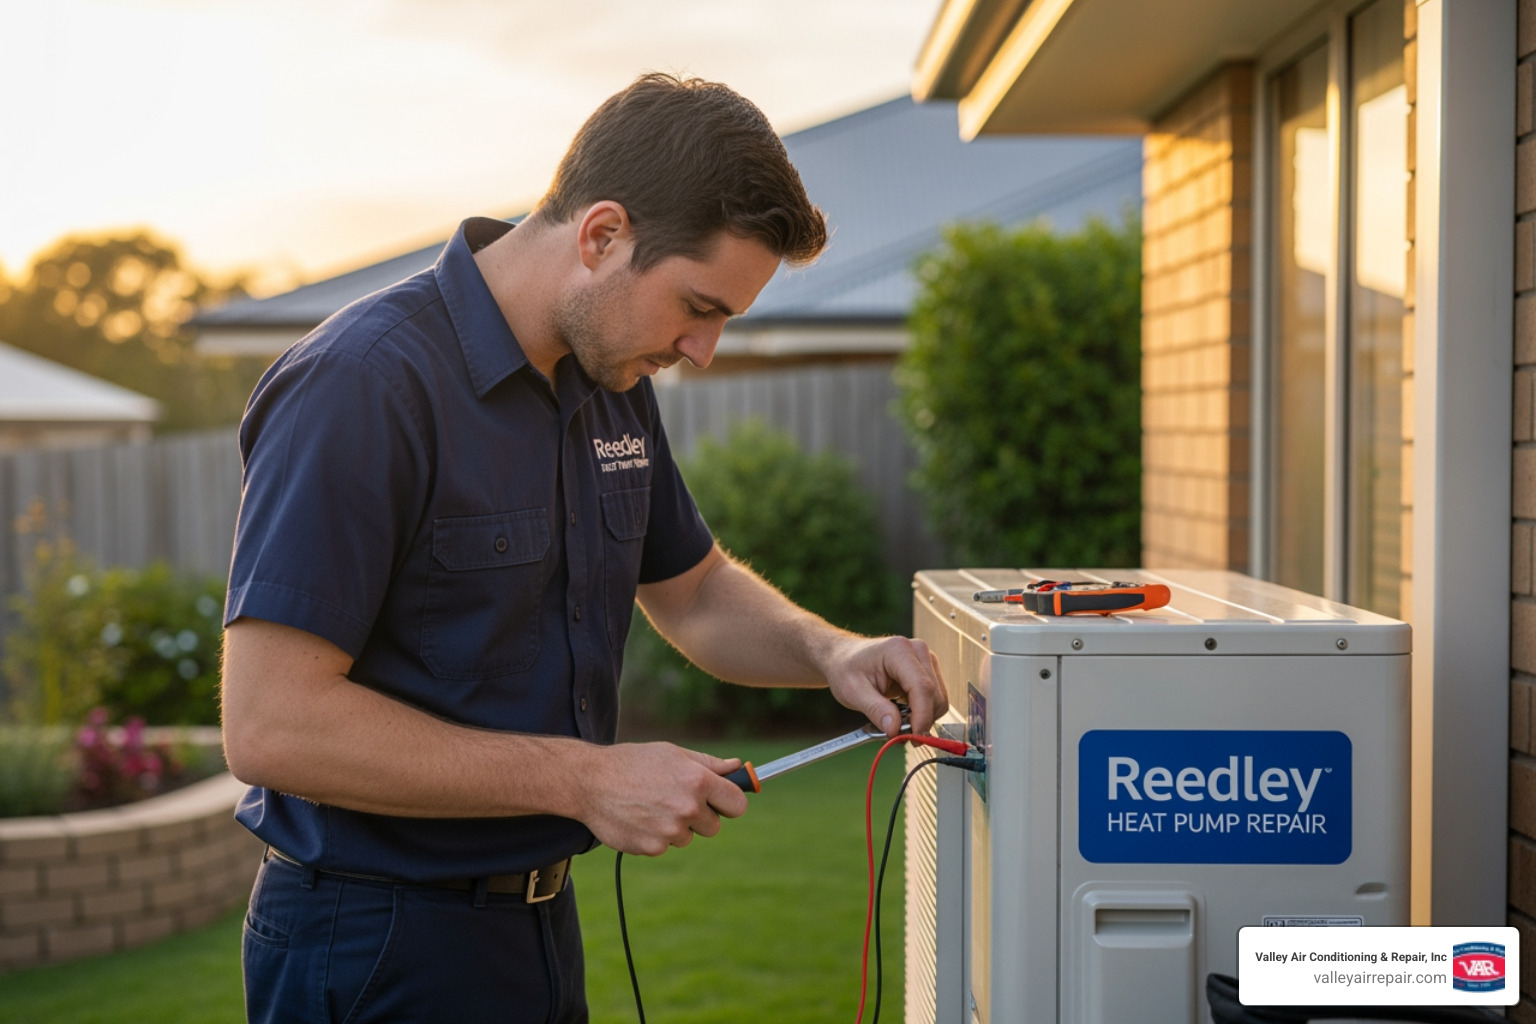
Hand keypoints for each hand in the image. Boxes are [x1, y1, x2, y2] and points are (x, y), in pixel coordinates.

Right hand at [581, 742, 749, 856]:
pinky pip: (666, 846)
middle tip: (675, 799)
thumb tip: (737, 767)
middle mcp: (688, 807)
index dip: (730, 803)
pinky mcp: (653, 847)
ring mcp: (670, 830)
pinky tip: (639, 818)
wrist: (590, 781)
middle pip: (714, 826)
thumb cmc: (633, 763)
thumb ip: (709, 764)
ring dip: (676, 826)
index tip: (722, 802)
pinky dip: (656, 836)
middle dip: (701, 816)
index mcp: (697, 780)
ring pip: (688, 837)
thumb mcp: (672, 753)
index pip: (737, 804)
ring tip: (651, 805)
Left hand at [822, 635, 947, 736]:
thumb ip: (875, 710)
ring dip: (922, 717)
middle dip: (921, 720)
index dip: (922, 716)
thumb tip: (895, 729)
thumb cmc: (846, 668)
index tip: (913, 738)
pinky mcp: (928, 670)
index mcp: (899, 650)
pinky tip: (903, 711)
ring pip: (939, 699)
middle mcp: (918, 651)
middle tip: (899, 734)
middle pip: (935, 695)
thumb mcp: (853, 691)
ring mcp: (926, 659)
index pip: (922, 687)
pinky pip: (935, 698)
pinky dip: (922, 711)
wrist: (845, 657)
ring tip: (897, 720)